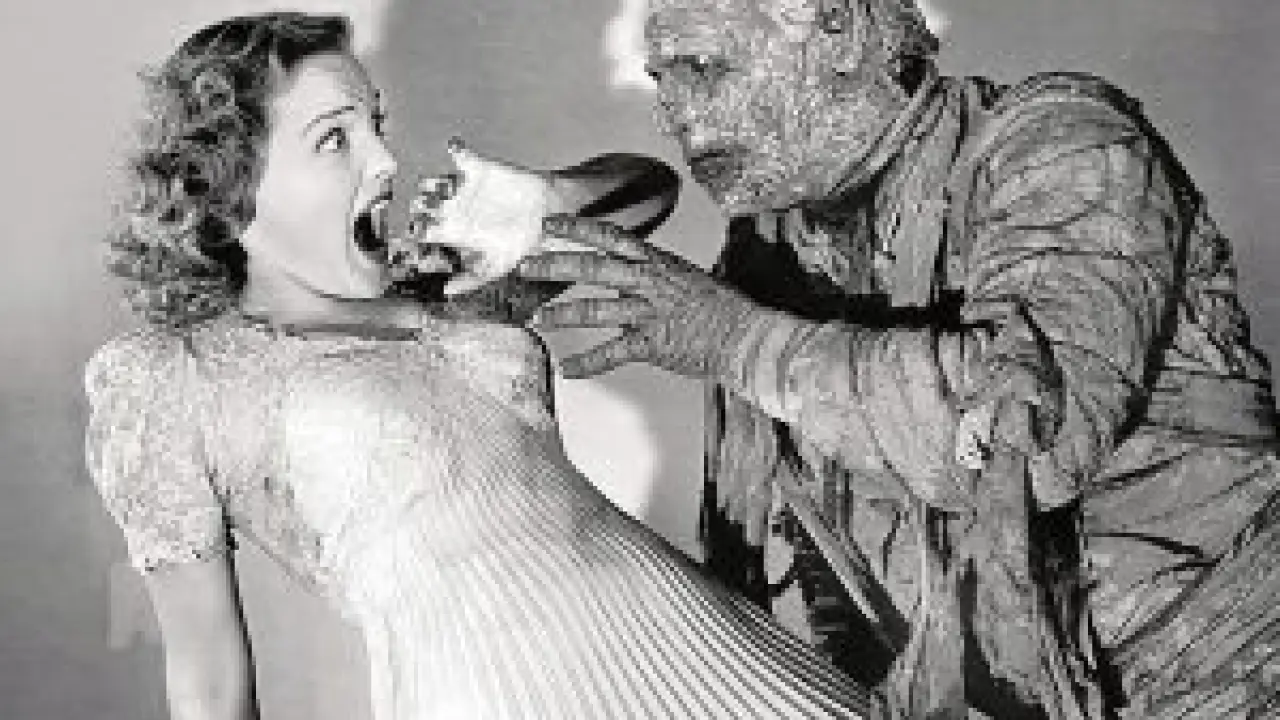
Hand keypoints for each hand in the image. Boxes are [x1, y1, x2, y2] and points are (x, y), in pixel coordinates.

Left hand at [404, 138, 560, 296]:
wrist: (544, 216)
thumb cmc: (519, 243)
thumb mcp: (497, 267)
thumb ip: (472, 280)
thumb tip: (447, 293)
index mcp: (452, 232)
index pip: (423, 230)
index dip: (414, 230)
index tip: (417, 231)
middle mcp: (452, 210)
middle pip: (423, 204)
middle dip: (419, 205)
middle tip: (428, 208)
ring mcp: (463, 189)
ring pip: (435, 180)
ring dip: (432, 180)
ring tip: (441, 185)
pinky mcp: (478, 170)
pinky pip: (460, 155)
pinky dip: (455, 149)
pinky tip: (454, 148)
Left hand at [517, 215, 763, 378]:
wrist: (746, 337)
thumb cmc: (722, 310)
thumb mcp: (687, 279)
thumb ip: (655, 276)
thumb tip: (632, 274)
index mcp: (658, 262)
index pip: (612, 236)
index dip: (577, 228)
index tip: (549, 225)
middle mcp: (651, 282)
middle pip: (594, 267)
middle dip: (556, 266)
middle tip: (526, 268)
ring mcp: (651, 312)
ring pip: (596, 309)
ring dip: (561, 313)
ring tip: (535, 318)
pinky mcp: (654, 343)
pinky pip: (613, 352)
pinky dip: (587, 362)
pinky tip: (567, 369)